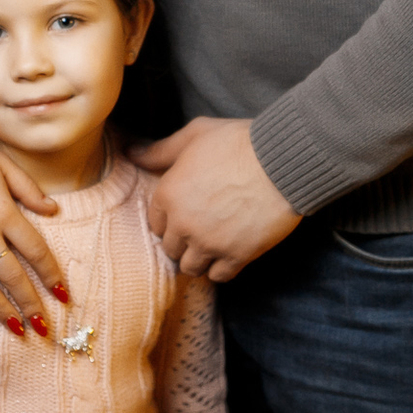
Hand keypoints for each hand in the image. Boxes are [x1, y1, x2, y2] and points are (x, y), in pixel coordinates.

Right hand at [0, 123, 67, 333]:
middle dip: (31, 304)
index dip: (51, 276)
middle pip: (12, 276)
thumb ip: (28, 188)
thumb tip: (54, 210)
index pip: (36, 251)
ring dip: (1, 310)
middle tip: (43, 327)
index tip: (62, 295)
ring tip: (16, 329)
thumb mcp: (1, 163)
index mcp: (3, 211)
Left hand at [133, 117, 299, 283]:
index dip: (169, 219)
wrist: (282, 161)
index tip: (185, 214)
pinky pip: (219, 276)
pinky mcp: (237, 255)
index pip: (156, 223)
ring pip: (191, 267)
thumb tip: (131, 153)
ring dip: (199, 258)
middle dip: (182, 240)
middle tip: (200, 230)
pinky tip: (230, 253)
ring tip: (213, 245)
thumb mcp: (194, 135)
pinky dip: (221, 268)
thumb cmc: (237, 142)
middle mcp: (183, 223)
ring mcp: (209, 243)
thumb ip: (160, 150)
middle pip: (171, 248)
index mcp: (168, 194)